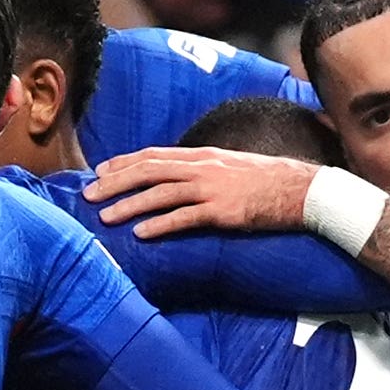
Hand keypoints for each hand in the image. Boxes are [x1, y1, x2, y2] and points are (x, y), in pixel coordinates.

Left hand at [84, 144, 324, 236]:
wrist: (301, 190)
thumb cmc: (267, 181)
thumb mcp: (230, 168)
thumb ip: (202, 172)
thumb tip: (177, 181)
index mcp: (203, 156)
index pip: (154, 154)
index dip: (123, 162)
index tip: (99, 171)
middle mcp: (202, 167)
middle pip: (148, 170)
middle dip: (115, 182)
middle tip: (88, 195)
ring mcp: (211, 189)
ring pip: (160, 194)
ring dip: (129, 205)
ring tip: (105, 218)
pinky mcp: (222, 212)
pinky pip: (184, 218)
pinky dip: (159, 225)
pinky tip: (140, 234)